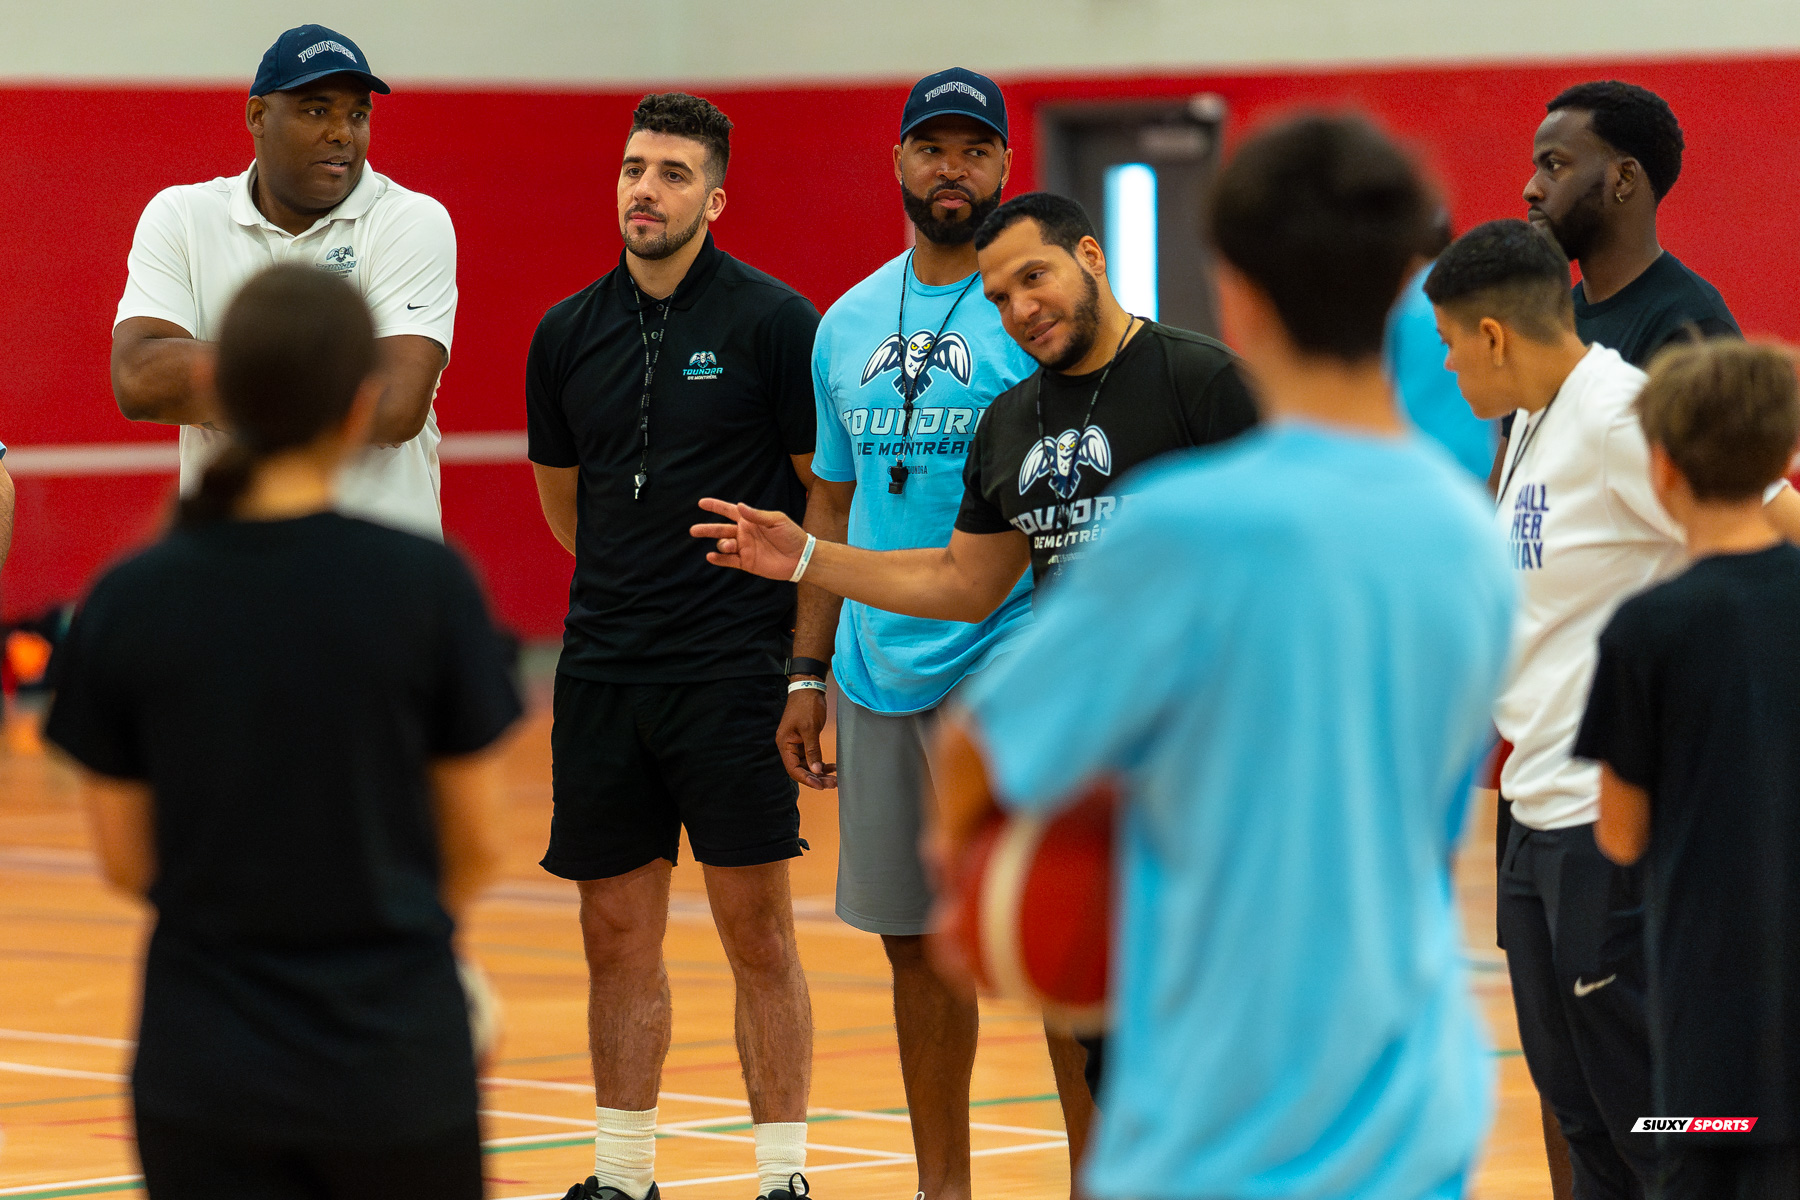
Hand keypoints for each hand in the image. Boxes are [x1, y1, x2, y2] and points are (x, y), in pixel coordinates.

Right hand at [691, 498, 808, 578]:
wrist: (800, 557)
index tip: (701, 503)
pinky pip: (729, 561)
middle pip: (720, 529)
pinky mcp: (746, 562)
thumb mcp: (776, 520)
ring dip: (722, 544)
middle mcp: (744, 533)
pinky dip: (719, 559)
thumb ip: (757, 515)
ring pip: (724, 544)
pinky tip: (711, 557)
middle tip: (693, 531)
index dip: (715, 506)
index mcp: (750, 520)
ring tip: (728, 545)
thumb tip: (740, 506)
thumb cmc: (791, 535)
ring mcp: (744, 548)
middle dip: (707, 529)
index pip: (729, 511)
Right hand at [778, 689, 836, 789]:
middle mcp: (789, 747)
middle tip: (832, 784)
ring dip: (820, 772)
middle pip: (801, 769)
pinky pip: (812, 756)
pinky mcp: (806, 740)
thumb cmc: (806, 706)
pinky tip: (832, 767)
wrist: (809, 687)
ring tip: (834, 779)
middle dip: (816, 778)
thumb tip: (815, 770)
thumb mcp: (810, 728)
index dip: (806, 779)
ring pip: (808, 764)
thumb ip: (812, 750)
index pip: (793, 769)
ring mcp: (797, 744)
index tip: (820, 785)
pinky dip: (822, 763)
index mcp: (785, 744)